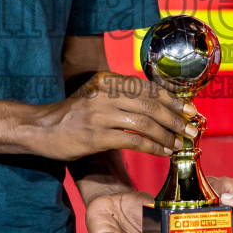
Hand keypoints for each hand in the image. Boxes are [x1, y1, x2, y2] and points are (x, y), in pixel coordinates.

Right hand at [38, 71, 195, 161]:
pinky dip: (153, 147)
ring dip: (168, 135)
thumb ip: (123, 96)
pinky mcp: (96, 136)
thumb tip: (161, 106)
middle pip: (151, 105)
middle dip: (176, 119)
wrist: (41, 129)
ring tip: (180, 144)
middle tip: (192, 130)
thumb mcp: (97, 95)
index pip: (149, 88)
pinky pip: (134, 141)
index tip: (190, 111)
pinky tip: (163, 152)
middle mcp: (105, 93)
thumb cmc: (74, 114)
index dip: (173, 100)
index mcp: (108, 79)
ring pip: (146, 123)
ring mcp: (100, 114)